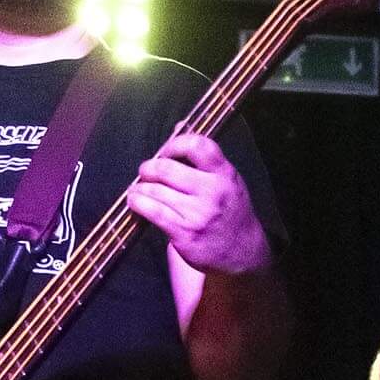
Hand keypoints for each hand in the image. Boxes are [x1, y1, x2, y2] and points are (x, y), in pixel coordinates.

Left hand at [127, 130, 271, 275]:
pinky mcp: (184, 232)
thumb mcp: (227, 180)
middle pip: (167, 169)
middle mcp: (213, 192)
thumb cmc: (230, 212)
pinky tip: (136, 202)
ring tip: (138, 190)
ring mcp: (198, 213)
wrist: (243, 254)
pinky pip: (152, 212)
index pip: (198, 146)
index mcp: (225, 174)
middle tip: (146, 172)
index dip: (174, 144)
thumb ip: (204, 157)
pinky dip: (138, 204)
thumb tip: (179, 126)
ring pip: (155, 191)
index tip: (165, 151)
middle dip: (149, 168)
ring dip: (140, 188)